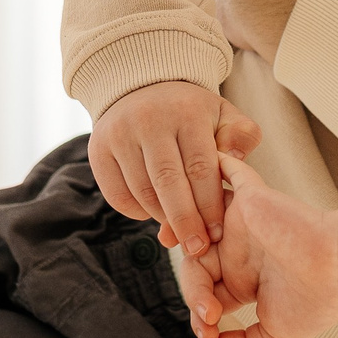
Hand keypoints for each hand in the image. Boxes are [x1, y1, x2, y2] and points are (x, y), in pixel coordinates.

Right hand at [87, 83, 260, 278]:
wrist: (140, 89)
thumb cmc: (189, 113)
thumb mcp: (221, 115)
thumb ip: (239, 137)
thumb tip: (234, 165)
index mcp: (186, 112)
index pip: (199, 167)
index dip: (209, 204)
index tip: (217, 232)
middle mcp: (149, 120)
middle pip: (168, 182)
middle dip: (185, 220)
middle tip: (197, 248)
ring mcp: (119, 134)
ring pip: (142, 191)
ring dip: (162, 218)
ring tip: (179, 231)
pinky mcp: (98, 149)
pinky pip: (117, 194)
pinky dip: (136, 212)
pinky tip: (153, 213)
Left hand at [190, 153, 337, 337]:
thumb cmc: (318, 301)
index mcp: (243, 279)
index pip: (203, 290)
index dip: (198, 312)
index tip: (210, 333)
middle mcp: (239, 250)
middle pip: (194, 264)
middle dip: (193, 293)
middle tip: (209, 315)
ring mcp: (241, 223)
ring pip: (196, 226)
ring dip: (188, 250)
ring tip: (202, 279)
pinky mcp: (250, 198)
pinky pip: (221, 173)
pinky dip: (209, 173)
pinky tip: (194, 205)